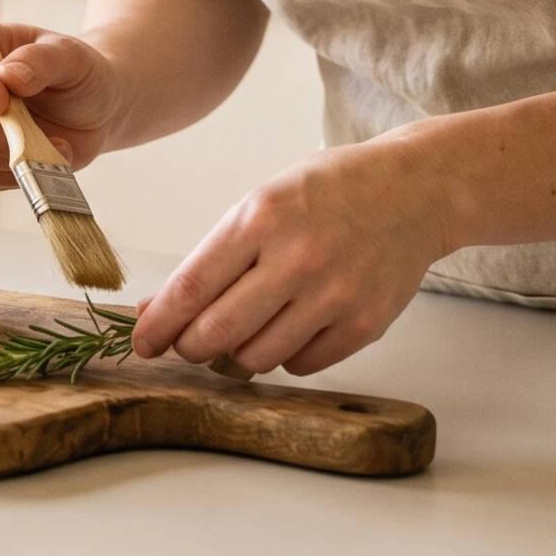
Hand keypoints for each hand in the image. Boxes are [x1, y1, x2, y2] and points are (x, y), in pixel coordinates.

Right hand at [0, 19, 126, 190]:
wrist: (93, 111)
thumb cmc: (74, 73)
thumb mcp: (69, 56)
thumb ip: (41, 60)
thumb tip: (9, 75)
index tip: (0, 97)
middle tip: (27, 128)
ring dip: (6, 151)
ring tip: (52, 142)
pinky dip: (19, 171)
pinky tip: (46, 156)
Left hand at [131, 140, 454, 376]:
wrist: (414, 190)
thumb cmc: (327, 193)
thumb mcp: (261, 204)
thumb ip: (211, 259)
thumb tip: (156, 311)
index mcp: (260, 218)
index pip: (191, 288)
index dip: (157, 325)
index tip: (141, 343)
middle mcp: (297, 258)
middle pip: (216, 334)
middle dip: (190, 347)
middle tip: (188, 343)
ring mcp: (334, 295)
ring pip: (256, 358)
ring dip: (239, 352)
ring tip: (250, 324)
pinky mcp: (364, 324)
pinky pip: (301, 365)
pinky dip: (286, 354)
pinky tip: (294, 323)